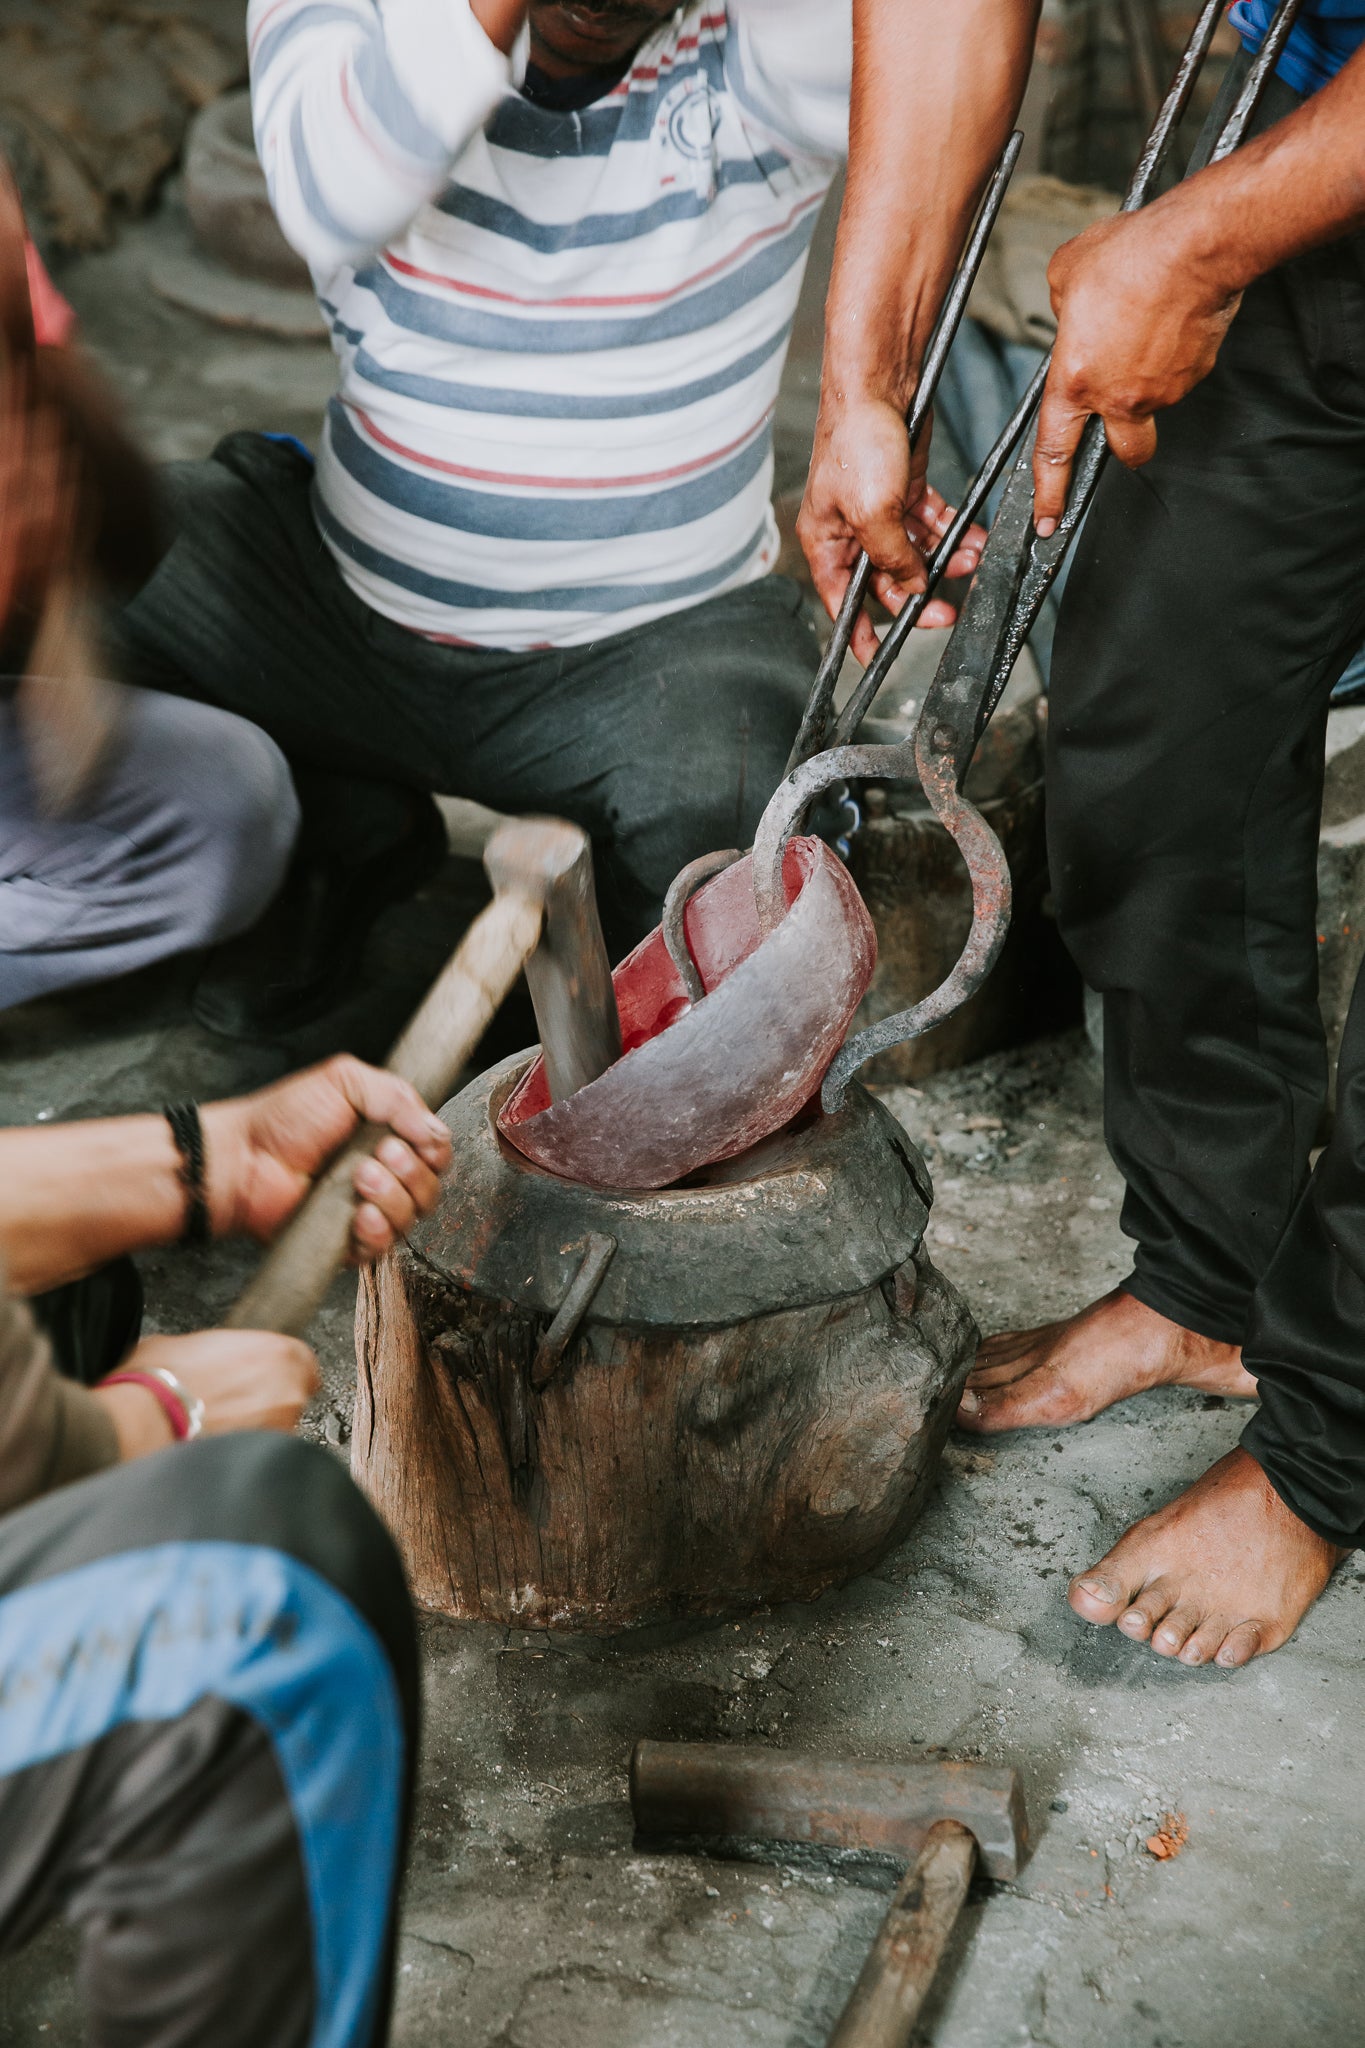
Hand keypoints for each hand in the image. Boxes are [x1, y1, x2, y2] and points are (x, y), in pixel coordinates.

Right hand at [95, 1328, 320, 1458]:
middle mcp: (289, 1392)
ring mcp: (281, 1429)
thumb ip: (215, 1349)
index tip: (259, 1379)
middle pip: (294, 1397)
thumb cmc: (160, 1381)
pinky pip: (261, 1455)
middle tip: (232, 1405)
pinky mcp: (263, 1460)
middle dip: (268, 1402)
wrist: (141, 1423)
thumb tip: (206, 1358)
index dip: (278, 1372)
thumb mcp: (185, 1343)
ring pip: (279, 1429)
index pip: (302, 1361)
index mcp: (278, 1352)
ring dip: (256, 1431)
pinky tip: (215, 1450)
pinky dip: (244, 1454)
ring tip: (218, 1432)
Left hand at [202, 1054, 453, 1260]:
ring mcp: (368, 1211)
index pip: (436, 1153)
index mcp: (388, 1139)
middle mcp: (384, 1177)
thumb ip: (397, 1095)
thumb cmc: (285, 1118)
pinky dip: (377, 1230)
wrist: (244, 1156)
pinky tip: (359, 1214)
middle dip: (411, 1171)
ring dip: (392, 1197)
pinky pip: (383, 1248)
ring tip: (359, 1177)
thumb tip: (436, 1130)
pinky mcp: (350, 1242)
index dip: (431, 1150)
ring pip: (412, 1217)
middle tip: (378, 1154)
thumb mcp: (344, 1081)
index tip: (405, 1138)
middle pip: (430, 1187)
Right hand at [799, 393, 985, 666]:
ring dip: (943, 561)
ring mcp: (880, 510)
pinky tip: (970, 540)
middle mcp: (850, 530)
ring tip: (968, 562)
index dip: (858, 632)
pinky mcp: (905, 489)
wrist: (879, 384)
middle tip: (945, 609)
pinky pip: (932, 524)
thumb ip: (892, 558)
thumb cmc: (856, 440)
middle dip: (917, 593)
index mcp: (826, 542)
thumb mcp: (873, 514)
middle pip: (886, 580)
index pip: (840, 602)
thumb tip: (910, 587)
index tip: (875, 656)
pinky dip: (951, 534)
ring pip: (914, 553)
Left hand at [1033, 208, 1241, 533]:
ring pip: (1155, 402)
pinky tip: (1171, 317)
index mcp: (1075, 381)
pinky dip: (1175, 353)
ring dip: (1149, 378)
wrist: (1194, 246)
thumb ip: (1061, 309)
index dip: (1049, 493)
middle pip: (1124, 451)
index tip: (1047, 520)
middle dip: (1123, 448)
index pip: (1054, 452)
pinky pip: (1181, 372)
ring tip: (1146, 326)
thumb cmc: (1130, 256)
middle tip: (1122, 426)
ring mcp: (1163, 390)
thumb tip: (1070, 315)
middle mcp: (1119, 397)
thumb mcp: (1066, 274)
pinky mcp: (1196, 372)